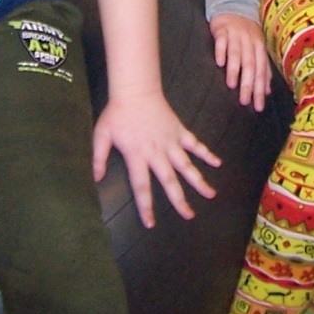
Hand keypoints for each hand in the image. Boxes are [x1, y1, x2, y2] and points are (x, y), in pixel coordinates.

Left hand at [92, 90, 219, 227]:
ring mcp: (171, 142)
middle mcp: (156, 152)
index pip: (142, 186)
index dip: (146, 206)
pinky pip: (195, 144)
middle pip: (170, 180)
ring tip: (211, 194)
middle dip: (180, 200)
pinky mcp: (179, 131)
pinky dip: (206, 153)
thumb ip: (98, 158)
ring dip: (199, 180)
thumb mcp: (102, 134)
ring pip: (187, 165)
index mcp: (137, 155)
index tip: (151, 224)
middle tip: (190, 216)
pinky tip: (217, 163)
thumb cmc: (117, 113)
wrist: (136, 90)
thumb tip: (96, 179)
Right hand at [210, 13, 271, 110]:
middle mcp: (249, 41)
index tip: (258, 107)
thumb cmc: (247, 33)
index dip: (260, 89)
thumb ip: (263, 68)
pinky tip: (219, 63)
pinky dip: (221, 51)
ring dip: (235, 70)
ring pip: (236, 54)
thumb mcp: (258, 48)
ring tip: (232, 86)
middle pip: (250, 65)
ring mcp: (236, 34)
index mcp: (260, 47)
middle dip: (248, 84)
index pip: (262, 71)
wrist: (234, 5)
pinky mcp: (222, 29)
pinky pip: (222, 41)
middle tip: (244, 101)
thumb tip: (267, 91)